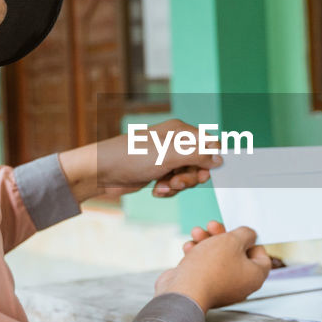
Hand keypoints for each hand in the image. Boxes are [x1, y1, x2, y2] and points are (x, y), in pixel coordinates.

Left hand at [58, 119, 221, 202]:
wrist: (101, 171)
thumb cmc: (132, 157)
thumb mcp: (169, 155)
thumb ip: (198, 154)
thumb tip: (220, 158)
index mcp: (180, 131)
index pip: (209, 144)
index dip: (210, 161)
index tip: (203, 173)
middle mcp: (175, 143)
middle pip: (200, 164)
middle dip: (191, 177)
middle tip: (176, 181)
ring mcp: (166, 158)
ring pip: (187, 176)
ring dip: (178, 186)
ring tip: (162, 187)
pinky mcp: (158, 173)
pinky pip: (174, 184)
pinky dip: (168, 190)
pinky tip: (155, 190)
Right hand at [155, 224, 270, 310]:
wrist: (183, 291)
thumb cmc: (210, 269)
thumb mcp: (232, 240)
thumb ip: (245, 234)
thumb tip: (248, 235)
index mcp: (254, 276)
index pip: (262, 257)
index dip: (253, 242)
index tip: (242, 233)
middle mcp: (240, 285)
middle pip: (236, 254)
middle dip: (223, 237)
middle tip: (214, 227)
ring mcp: (221, 287)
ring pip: (218, 258)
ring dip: (207, 242)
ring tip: (197, 233)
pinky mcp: (203, 287)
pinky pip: (204, 268)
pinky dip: (198, 256)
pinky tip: (189, 247)